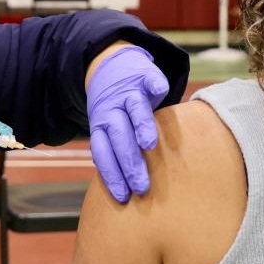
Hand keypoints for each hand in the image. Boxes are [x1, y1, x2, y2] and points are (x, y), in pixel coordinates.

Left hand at [86, 46, 168, 201]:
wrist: (110, 66)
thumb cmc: (117, 110)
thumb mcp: (110, 130)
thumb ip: (118, 153)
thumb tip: (133, 193)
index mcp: (101, 126)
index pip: (102, 153)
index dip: (111, 175)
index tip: (123, 197)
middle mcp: (111, 110)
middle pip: (117, 136)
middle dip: (128, 162)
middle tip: (142, 187)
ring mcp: (127, 91)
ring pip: (132, 109)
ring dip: (140, 125)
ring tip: (149, 145)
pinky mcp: (144, 76)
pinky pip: (149, 80)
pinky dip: (155, 85)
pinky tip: (162, 92)